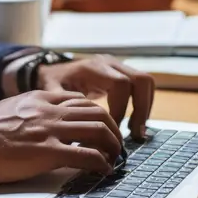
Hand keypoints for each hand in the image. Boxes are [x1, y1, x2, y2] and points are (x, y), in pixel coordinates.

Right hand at [0, 90, 121, 184]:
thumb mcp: (9, 111)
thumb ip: (29, 114)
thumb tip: (41, 128)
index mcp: (38, 98)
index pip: (79, 100)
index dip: (95, 114)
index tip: (100, 128)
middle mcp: (47, 110)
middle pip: (96, 111)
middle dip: (112, 128)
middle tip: (114, 143)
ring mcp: (48, 130)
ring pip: (98, 129)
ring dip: (112, 145)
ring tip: (114, 157)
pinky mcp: (46, 152)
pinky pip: (86, 155)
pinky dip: (101, 163)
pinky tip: (103, 171)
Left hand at [35, 55, 153, 138]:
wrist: (54, 70)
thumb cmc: (52, 82)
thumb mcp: (51, 91)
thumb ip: (62, 103)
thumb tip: (77, 122)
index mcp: (93, 68)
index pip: (120, 84)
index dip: (121, 109)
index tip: (112, 129)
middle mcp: (110, 63)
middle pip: (141, 80)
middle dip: (141, 108)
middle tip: (135, 134)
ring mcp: (118, 66)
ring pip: (146, 82)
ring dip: (146, 107)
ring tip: (137, 132)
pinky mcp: (123, 73)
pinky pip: (143, 86)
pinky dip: (143, 105)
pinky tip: (134, 123)